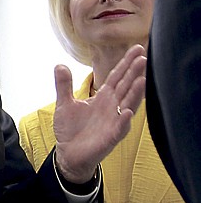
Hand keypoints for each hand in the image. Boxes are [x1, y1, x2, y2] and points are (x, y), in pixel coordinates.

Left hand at [53, 44, 146, 182]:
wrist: (69, 153)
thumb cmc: (71, 129)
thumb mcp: (64, 103)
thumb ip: (63, 85)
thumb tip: (59, 65)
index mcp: (103, 97)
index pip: (117, 76)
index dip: (126, 63)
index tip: (137, 48)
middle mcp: (112, 107)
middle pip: (125, 86)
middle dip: (135, 73)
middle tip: (144, 57)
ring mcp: (113, 121)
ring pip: (127, 104)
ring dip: (135, 93)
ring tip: (143, 79)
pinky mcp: (110, 137)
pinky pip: (120, 128)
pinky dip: (124, 120)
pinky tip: (128, 112)